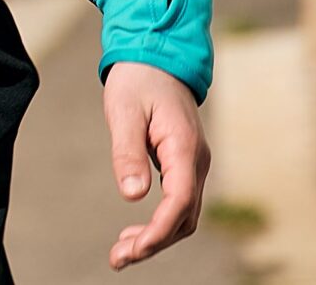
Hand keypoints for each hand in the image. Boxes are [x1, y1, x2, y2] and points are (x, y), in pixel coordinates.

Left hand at [103, 61, 209, 268]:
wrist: (155, 56)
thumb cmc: (137, 80)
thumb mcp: (123, 111)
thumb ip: (127, 152)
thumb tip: (132, 196)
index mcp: (185, 148)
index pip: (180, 201)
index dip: (159, 230)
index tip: (134, 250)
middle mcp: (196, 161)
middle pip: (185, 216)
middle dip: (155, 242)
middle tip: (119, 259)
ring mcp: (193, 164)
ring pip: (184, 214)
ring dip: (157, 237)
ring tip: (122, 252)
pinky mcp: (184, 164)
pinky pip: (179, 202)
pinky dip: (160, 222)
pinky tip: (135, 231)